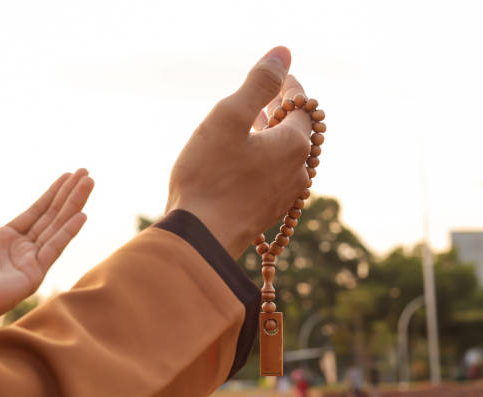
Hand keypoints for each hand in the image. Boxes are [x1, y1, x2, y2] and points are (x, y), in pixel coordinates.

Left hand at [0, 170, 93, 336]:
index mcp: (4, 239)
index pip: (36, 212)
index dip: (52, 194)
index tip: (68, 176)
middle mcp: (21, 250)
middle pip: (52, 216)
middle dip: (70, 194)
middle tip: (86, 174)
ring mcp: (29, 263)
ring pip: (57, 227)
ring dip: (74, 205)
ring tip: (89, 183)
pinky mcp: (32, 275)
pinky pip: (54, 249)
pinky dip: (68, 232)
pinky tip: (81, 214)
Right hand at [166, 47, 311, 257]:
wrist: (200, 238)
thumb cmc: (209, 176)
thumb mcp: (229, 118)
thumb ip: (258, 84)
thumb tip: (283, 53)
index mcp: (294, 144)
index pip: (301, 104)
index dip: (288, 86)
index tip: (278, 74)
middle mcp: (297, 171)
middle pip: (297, 131)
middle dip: (283, 110)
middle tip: (270, 95)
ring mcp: (284, 195)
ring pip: (285, 156)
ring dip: (274, 136)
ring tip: (258, 123)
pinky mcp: (268, 212)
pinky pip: (274, 176)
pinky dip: (265, 159)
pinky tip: (247, 159)